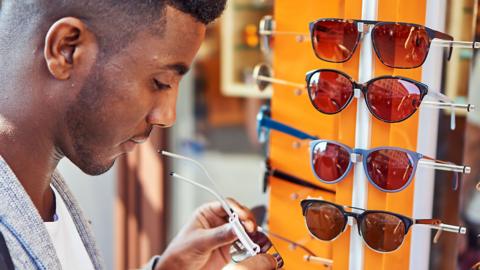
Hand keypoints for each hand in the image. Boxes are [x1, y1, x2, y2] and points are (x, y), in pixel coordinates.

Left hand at [155, 198, 277, 269]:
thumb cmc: (181, 252)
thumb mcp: (199, 241)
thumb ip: (218, 235)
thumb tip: (235, 228)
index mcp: (208, 213)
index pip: (226, 205)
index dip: (237, 209)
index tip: (243, 217)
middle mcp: (219, 222)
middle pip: (239, 215)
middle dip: (246, 220)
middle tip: (250, 228)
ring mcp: (226, 234)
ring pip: (244, 228)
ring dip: (250, 232)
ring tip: (251, 238)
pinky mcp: (230, 248)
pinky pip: (244, 243)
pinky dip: (250, 244)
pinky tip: (250, 246)